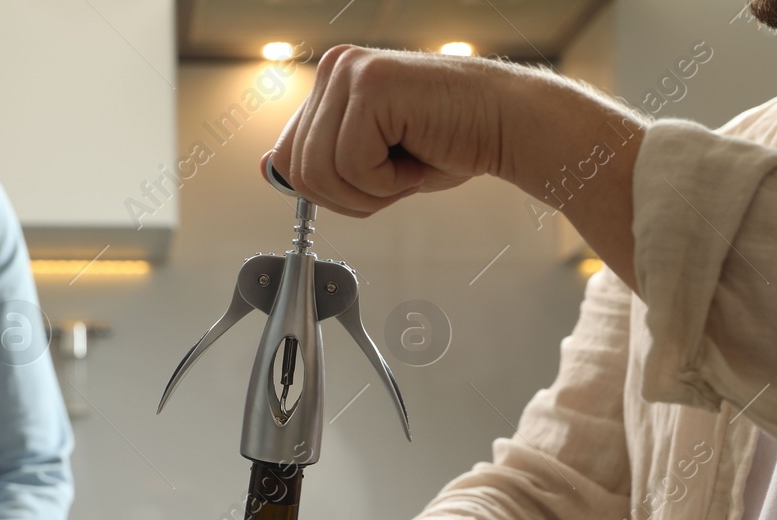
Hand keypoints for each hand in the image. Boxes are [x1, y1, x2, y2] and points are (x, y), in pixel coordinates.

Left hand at [270, 44, 641, 284]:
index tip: (374, 181)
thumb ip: (321, 161)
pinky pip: (351, 165)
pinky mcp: (371, 85)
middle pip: (297, 169)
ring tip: (409, 165)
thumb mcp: (371, 162)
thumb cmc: (450, 143)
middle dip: (348, 195)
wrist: (508, 127)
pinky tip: (420, 154)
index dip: (328, 191)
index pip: (287, 157)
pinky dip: (389, 181)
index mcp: (331, 82)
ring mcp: (350, 71)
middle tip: (396, 177)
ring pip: (320, 172)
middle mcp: (335, 67)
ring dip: (371, 191)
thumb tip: (268, 169)